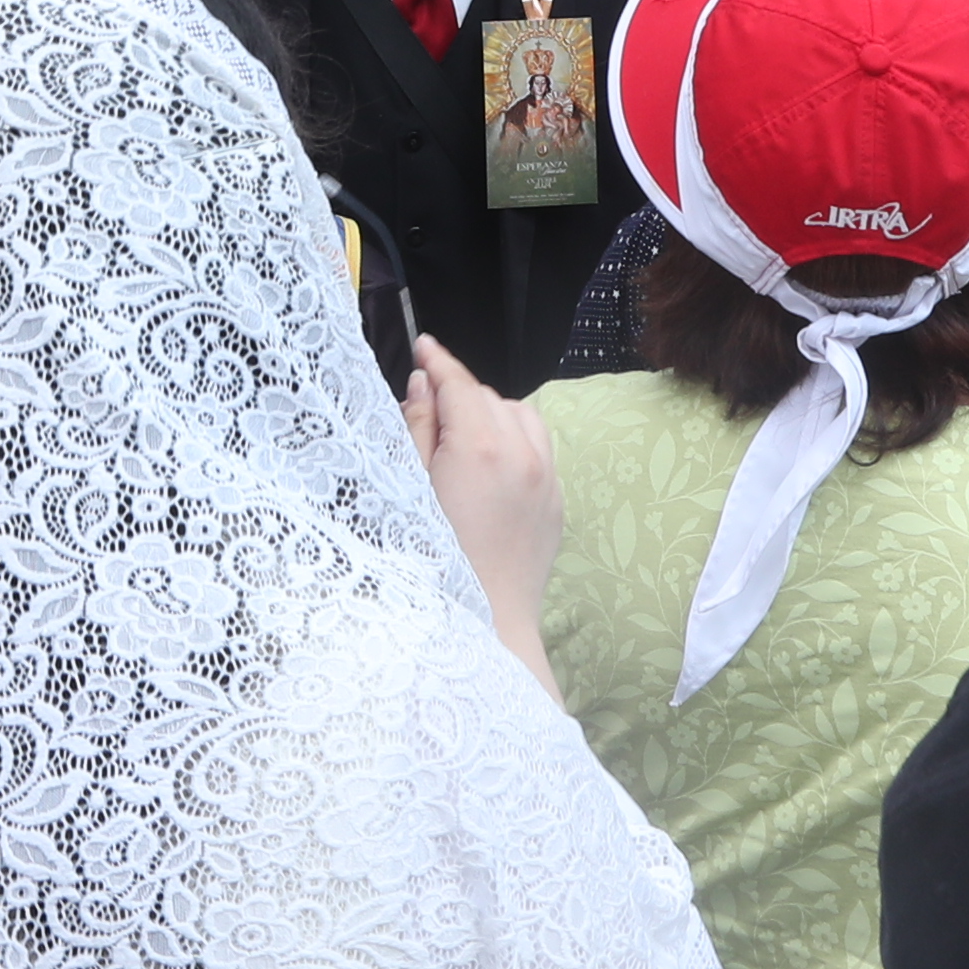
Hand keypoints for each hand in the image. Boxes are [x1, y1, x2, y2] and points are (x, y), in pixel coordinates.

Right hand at [405, 333, 564, 662]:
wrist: (487, 622)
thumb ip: (418, 429)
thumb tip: (424, 385)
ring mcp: (546, 478)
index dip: (438, 360)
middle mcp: (522, 454)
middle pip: (488, 397)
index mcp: (481, 447)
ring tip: (462, 440)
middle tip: (426, 413)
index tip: (423, 346)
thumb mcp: (411, 489)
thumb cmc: (436, 561)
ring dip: (492, 416)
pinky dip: (515, 444)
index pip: (459, 383)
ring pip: (521, 417)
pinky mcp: (557, 502)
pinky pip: (539, 450)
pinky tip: (489, 470)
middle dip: (459, 396)